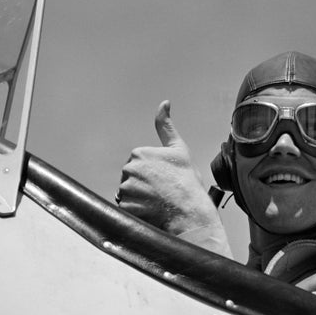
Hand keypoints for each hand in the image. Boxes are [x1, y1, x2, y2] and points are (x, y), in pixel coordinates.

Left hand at [117, 100, 218, 234]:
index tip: (164, 178)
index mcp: (139, 153)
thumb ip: (166, 126)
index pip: (138, 164)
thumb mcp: (179, 149)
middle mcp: (129, 169)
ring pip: (128, 193)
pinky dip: (136, 210)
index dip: (151, 172)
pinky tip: (151, 210)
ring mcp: (126, 188)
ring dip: (139, 198)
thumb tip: (164, 103)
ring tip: (157, 201)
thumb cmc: (186, 181)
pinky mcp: (125, 206)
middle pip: (131, 178)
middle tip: (161, 191)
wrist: (190, 211)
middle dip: (142, 185)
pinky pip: (127, 207)